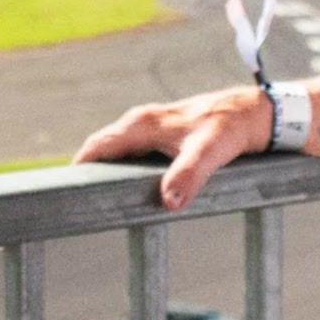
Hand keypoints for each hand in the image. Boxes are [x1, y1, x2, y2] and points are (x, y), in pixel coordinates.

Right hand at [73, 86, 270, 210]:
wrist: (257, 113)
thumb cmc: (232, 128)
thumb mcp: (211, 152)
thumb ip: (189, 175)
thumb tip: (168, 202)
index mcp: (143, 123)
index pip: (97, 146)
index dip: (78, 169)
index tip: (62, 193)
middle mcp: (142, 123)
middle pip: (103, 150)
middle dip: (87, 174)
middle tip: (76, 205)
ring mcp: (153, 129)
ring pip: (119, 152)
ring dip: (107, 173)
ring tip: (98, 203)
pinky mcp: (166, 137)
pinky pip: (135, 154)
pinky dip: (126, 170)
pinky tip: (131, 190)